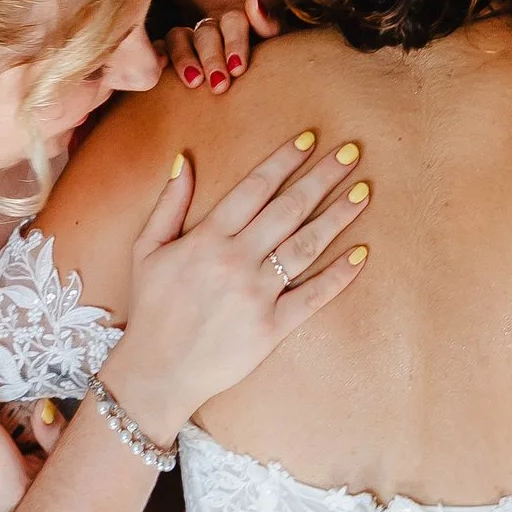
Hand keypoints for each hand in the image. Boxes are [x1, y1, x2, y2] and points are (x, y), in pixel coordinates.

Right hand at [96, 131, 371, 438]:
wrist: (157, 371)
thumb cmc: (152, 308)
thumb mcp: (147, 249)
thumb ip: (169, 204)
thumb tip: (186, 159)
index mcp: (207, 238)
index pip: (255, 187)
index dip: (285, 160)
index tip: (311, 139)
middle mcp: (235, 261)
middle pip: (288, 209)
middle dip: (322, 177)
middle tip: (352, 152)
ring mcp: (256, 294)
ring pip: (306, 246)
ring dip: (338, 217)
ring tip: (363, 192)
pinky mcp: (272, 327)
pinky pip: (312, 296)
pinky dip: (338, 275)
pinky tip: (361, 254)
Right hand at [162, 0, 277, 92]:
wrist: (263, 86)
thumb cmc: (272, 64)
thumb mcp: (277, 46)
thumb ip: (268, 25)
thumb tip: (254, 3)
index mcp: (238, 17)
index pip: (234, 19)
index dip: (235, 41)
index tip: (238, 69)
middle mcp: (212, 24)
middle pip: (207, 31)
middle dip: (213, 58)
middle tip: (220, 85)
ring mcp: (189, 37)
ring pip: (179, 37)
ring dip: (185, 58)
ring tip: (194, 83)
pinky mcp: (170, 53)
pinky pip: (158, 49)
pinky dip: (157, 54)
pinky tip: (161, 71)